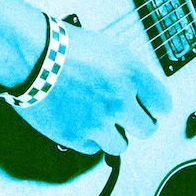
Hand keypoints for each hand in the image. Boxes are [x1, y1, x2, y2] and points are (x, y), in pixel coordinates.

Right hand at [21, 26, 171, 155]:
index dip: (155, 107)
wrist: (32, 57)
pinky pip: (93, 148)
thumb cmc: (65, 47)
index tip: (150, 109)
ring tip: (99, 120)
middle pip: (147, 129)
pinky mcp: (76, 137)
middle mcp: (119, 100)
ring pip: (121, 145)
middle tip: (127, 118)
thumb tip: (140, 91)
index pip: (163, 104)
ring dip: (113, 135)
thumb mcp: (108, 49)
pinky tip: (80, 122)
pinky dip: (88, 139)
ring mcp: (98, 121)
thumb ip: (128, 73)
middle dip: (138, 123)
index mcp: (130, 74)